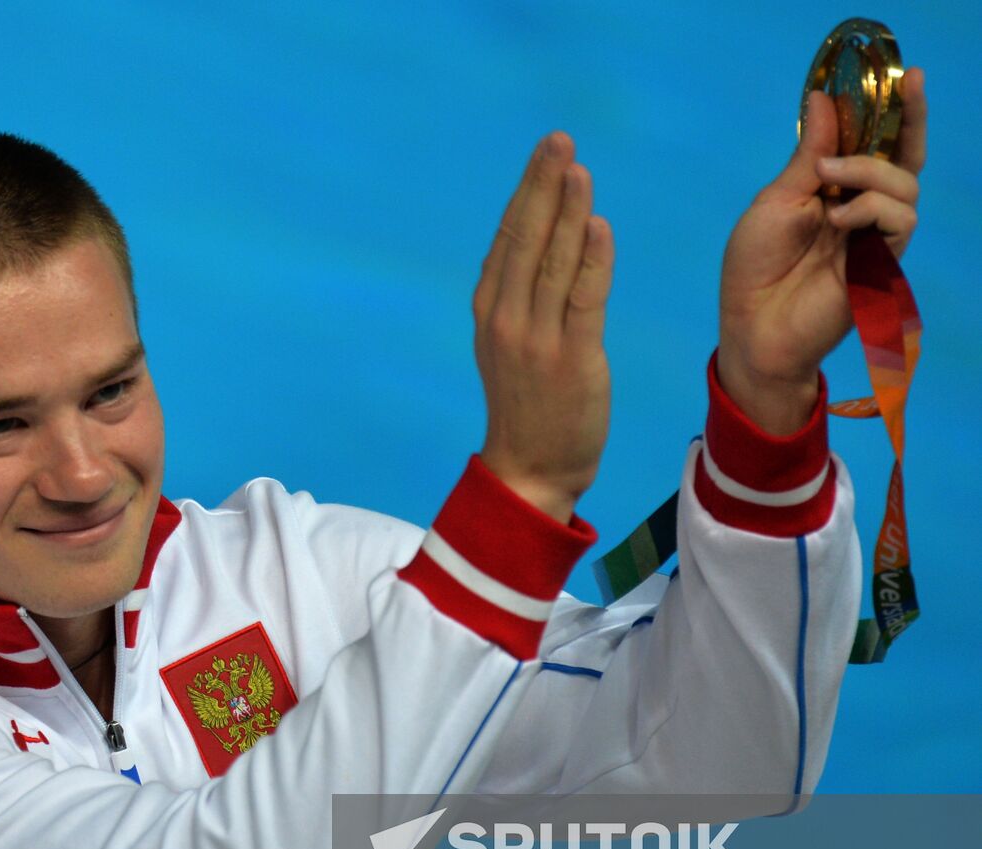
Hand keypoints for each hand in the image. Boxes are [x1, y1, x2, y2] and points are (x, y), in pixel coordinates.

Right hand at [473, 132, 614, 522]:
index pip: (509, 239)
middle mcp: (507, 318)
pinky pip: (583, 300)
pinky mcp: (572, 359)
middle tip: (558, 140)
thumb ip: (519, 297)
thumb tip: (535, 244)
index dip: (527, 193)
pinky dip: (590, 259)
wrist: (529, 469)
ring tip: (578, 168)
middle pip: (525, 239)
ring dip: (566, 211)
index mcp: (491, 310)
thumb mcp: (509, 344)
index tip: (546, 154)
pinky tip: (596, 224)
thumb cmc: (526, 405)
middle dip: (542, 186)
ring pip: (553, 261)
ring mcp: (536, 339)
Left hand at [717, 68, 926, 434]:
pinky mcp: (882, 262)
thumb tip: (823, 100)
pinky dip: (871, 209)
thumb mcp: (775, 201)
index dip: (892, 111)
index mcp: (833, 191)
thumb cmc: (754, 268)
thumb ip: (808, 157)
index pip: (873, 144)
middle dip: (908, 120)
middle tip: (907, 87)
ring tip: (828, 186)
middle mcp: (860, 209)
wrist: (753, 326)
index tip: (905, 74)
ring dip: (870, 172)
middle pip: (904, 158)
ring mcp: (873, 236)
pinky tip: (839, 220)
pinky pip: (901, 220)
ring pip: (905, 185)